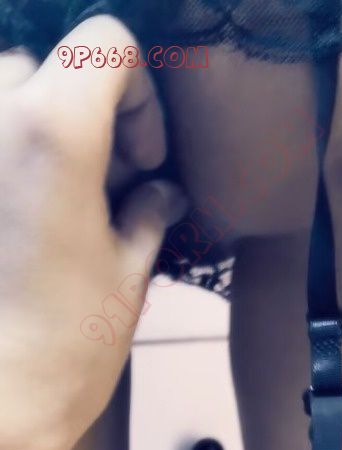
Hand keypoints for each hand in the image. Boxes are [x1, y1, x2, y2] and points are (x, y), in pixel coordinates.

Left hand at [0, 15, 185, 449]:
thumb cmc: (66, 347)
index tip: (142, 160)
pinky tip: (25, 230)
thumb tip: (158, 192)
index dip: (139, 94)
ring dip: (36, 136)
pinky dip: (8, 174)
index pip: (105, 43)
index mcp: (54, 128)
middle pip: (44, 69)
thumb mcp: (127, 273)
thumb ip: (146, 212)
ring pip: (0, 103)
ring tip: (63, 208)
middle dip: (84, 116)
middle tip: (107, 187)